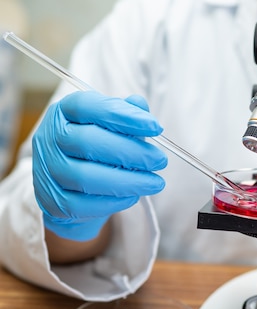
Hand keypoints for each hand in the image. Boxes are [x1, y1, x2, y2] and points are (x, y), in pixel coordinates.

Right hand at [33, 91, 167, 240]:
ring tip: (155, 183)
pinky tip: (134, 196)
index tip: (156, 127)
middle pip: (88, 141)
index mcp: (64, 112)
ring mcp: (46, 171)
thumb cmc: (96, 147)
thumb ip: (125, 113)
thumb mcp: (111, 126)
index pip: (88, 106)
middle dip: (131, 152)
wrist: (70, 186)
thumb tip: (139, 104)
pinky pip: (81, 204)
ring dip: (128, 181)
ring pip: (85, 177)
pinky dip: (113, 202)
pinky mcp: (51, 201)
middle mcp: (48, 138)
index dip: (124, 115)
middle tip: (160, 160)